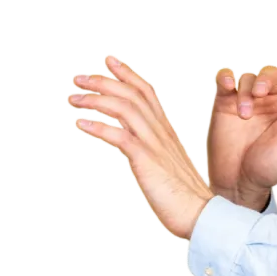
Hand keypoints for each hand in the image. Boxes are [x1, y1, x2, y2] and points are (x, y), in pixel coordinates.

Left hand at [69, 54, 213, 239]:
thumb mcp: (168, 165)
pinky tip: (81, 124)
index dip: (127, 74)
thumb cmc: (185, 196)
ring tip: (74, 99)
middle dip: (104, 81)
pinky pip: (120, 136)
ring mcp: (155, 145)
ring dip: (96, 100)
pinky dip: (98, 127)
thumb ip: (155, 151)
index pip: (147, 93)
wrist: (201, 214)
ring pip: (125, 109)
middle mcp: (162, 133)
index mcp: (166, 132)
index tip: (109, 61)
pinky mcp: (147, 160)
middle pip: (133, 95)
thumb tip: (138, 149)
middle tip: (79, 77)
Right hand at [206, 49, 276, 209]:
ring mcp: (248, 102)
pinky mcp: (226, 105)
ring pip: (249, 77)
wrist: (240, 182)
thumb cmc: (270, 168)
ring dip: (248, 90)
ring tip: (245, 114)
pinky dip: (227, 79)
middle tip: (263, 96)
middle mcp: (271, 101)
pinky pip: (226, 81)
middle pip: (271, 73)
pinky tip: (229, 87)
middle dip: (268, 79)